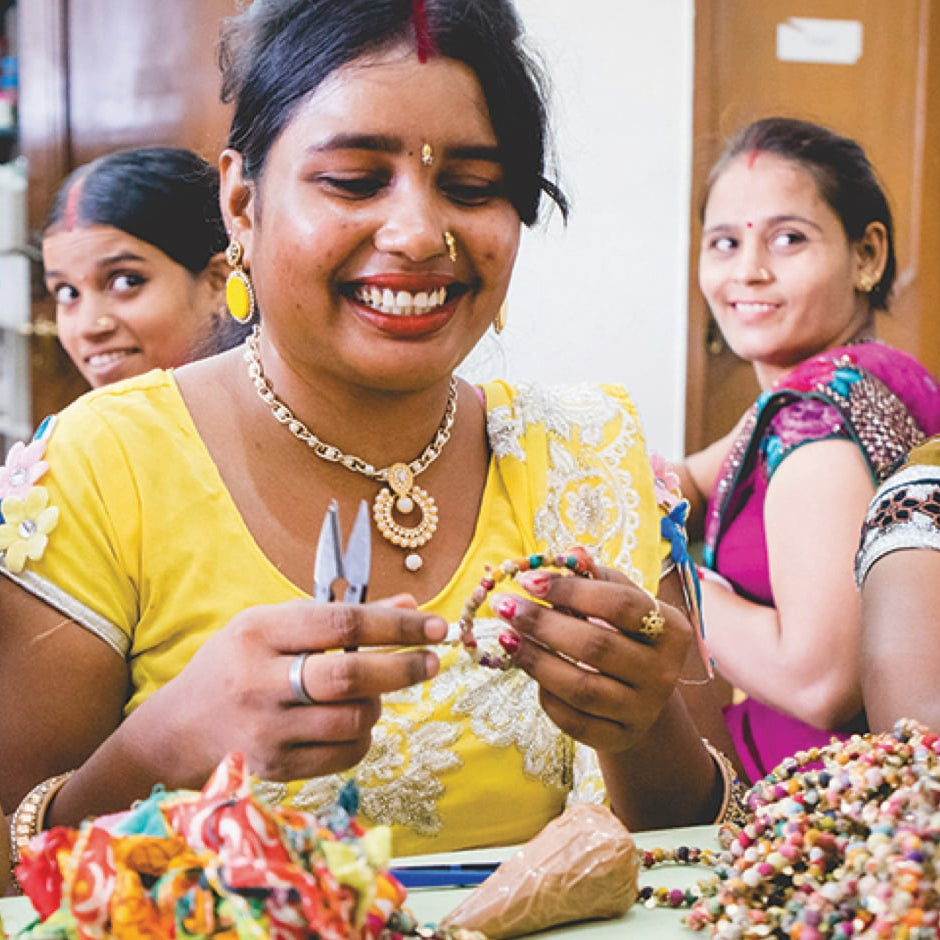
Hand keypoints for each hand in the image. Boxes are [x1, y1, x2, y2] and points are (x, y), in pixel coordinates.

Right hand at [136, 596, 446, 786]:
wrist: (179, 731)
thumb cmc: (236, 665)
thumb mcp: (276, 625)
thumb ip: (340, 616)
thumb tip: (410, 605)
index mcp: (259, 633)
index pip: (342, 623)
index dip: (396, 624)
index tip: (434, 624)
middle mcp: (260, 682)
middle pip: (351, 676)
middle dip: (404, 667)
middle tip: (433, 660)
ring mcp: (267, 731)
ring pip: (354, 719)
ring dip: (378, 703)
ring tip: (373, 692)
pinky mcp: (276, 769)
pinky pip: (345, 753)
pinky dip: (362, 734)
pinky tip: (352, 722)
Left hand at [490, 565, 691, 753]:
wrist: (641, 696)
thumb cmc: (625, 635)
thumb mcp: (620, 602)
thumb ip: (596, 579)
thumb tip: (571, 553)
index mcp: (671, 629)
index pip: (620, 605)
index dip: (572, 591)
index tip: (528, 581)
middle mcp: (663, 672)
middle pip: (597, 646)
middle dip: (543, 625)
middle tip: (505, 607)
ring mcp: (643, 710)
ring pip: (582, 688)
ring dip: (536, 660)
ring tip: (507, 638)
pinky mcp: (619, 738)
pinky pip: (574, 721)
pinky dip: (546, 696)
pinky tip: (529, 671)